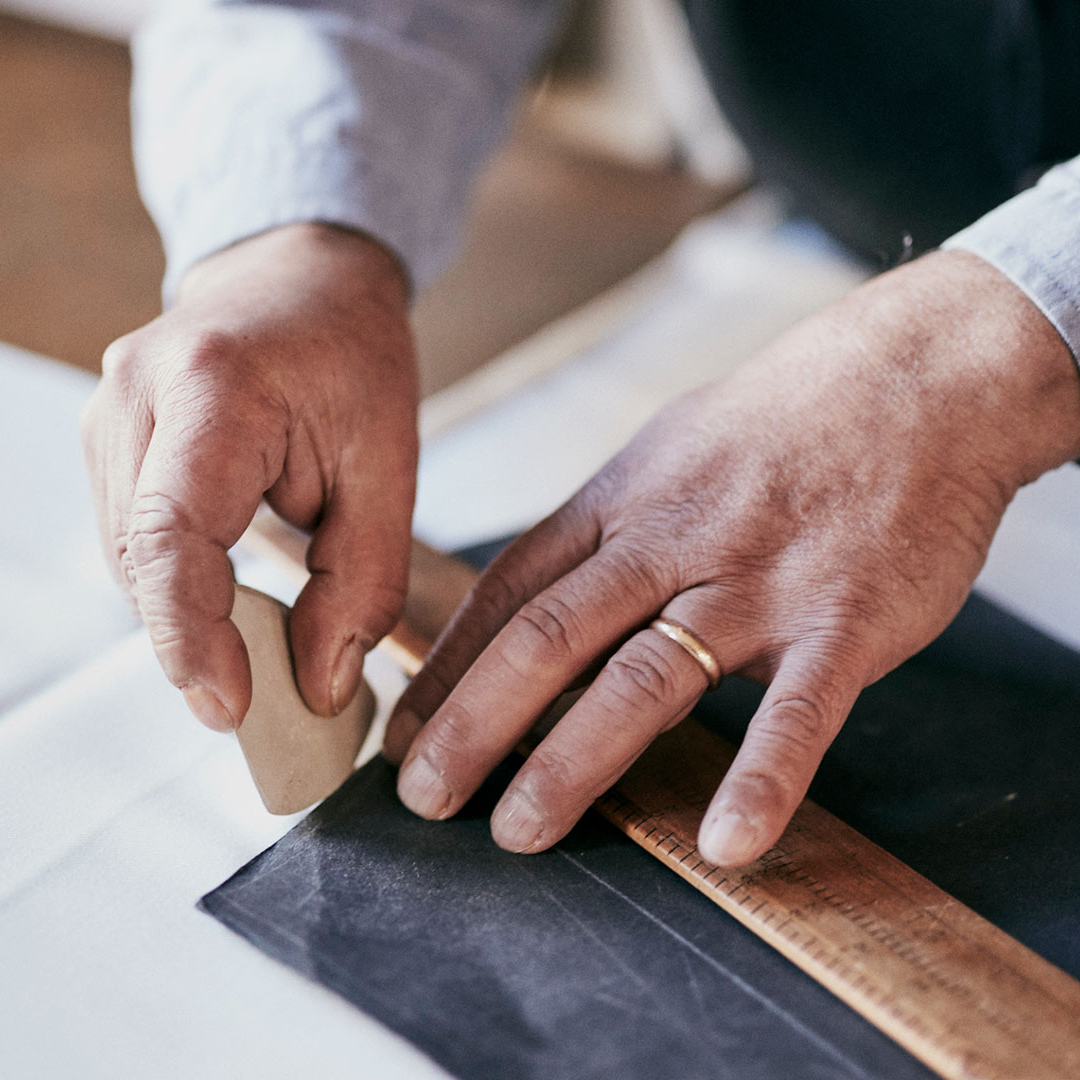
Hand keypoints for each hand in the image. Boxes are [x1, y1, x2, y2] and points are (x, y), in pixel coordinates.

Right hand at [81, 224, 417, 730]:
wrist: (304, 279)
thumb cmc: (354, 357)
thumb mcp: (389, 467)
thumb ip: (361, 581)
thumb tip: (320, 684)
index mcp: (213, 389)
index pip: (171, 535)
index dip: (192, 635)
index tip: (231, 707)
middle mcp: (136, 394)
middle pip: (139, 559)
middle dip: (195, 640)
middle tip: (262, 698)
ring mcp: (108, 411)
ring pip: (127, 558)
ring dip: (184, 614)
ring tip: (253, 645)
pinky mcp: (109, 435)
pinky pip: (129, 535)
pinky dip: (174, 581)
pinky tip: (223, 593)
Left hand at [385, 251, 1079, 865]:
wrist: (917, 375)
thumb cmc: (782, 421)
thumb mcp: (668, 451)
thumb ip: (606, 528)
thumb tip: (541, 595)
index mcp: (623, 502)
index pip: (509, 591)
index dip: (448, 667)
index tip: (403, 728)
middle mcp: (672, 541)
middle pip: (549, 636)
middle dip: (473, 723)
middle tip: (421, 796)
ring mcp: (756, 581)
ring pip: (645, 677)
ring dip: (571, 761)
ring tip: (517, 829)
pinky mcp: (843, 617)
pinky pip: (798, 709)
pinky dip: (763, 778)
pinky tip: (728, 844)